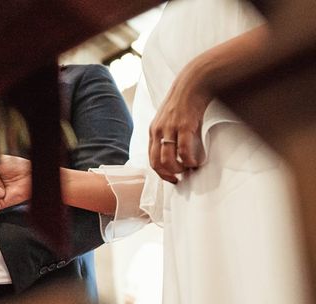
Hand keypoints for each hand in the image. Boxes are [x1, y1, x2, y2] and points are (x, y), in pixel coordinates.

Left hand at [148, 67, 210, 183]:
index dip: (160, 172)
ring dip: (178, 169)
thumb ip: (173, 136)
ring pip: (167, 159)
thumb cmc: (186, 101)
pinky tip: (195, 162)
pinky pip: (183, 150)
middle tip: (179, 178)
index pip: (151, 159)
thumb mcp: (172, 119)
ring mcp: (169, 128)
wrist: (194, 81)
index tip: (171, 178)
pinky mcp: (184, 125)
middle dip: (167, 174)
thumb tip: (181, 154)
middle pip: (156, 162)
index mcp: (154, 130)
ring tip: (188, 169)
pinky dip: (189, 160)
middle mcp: (158, 130)